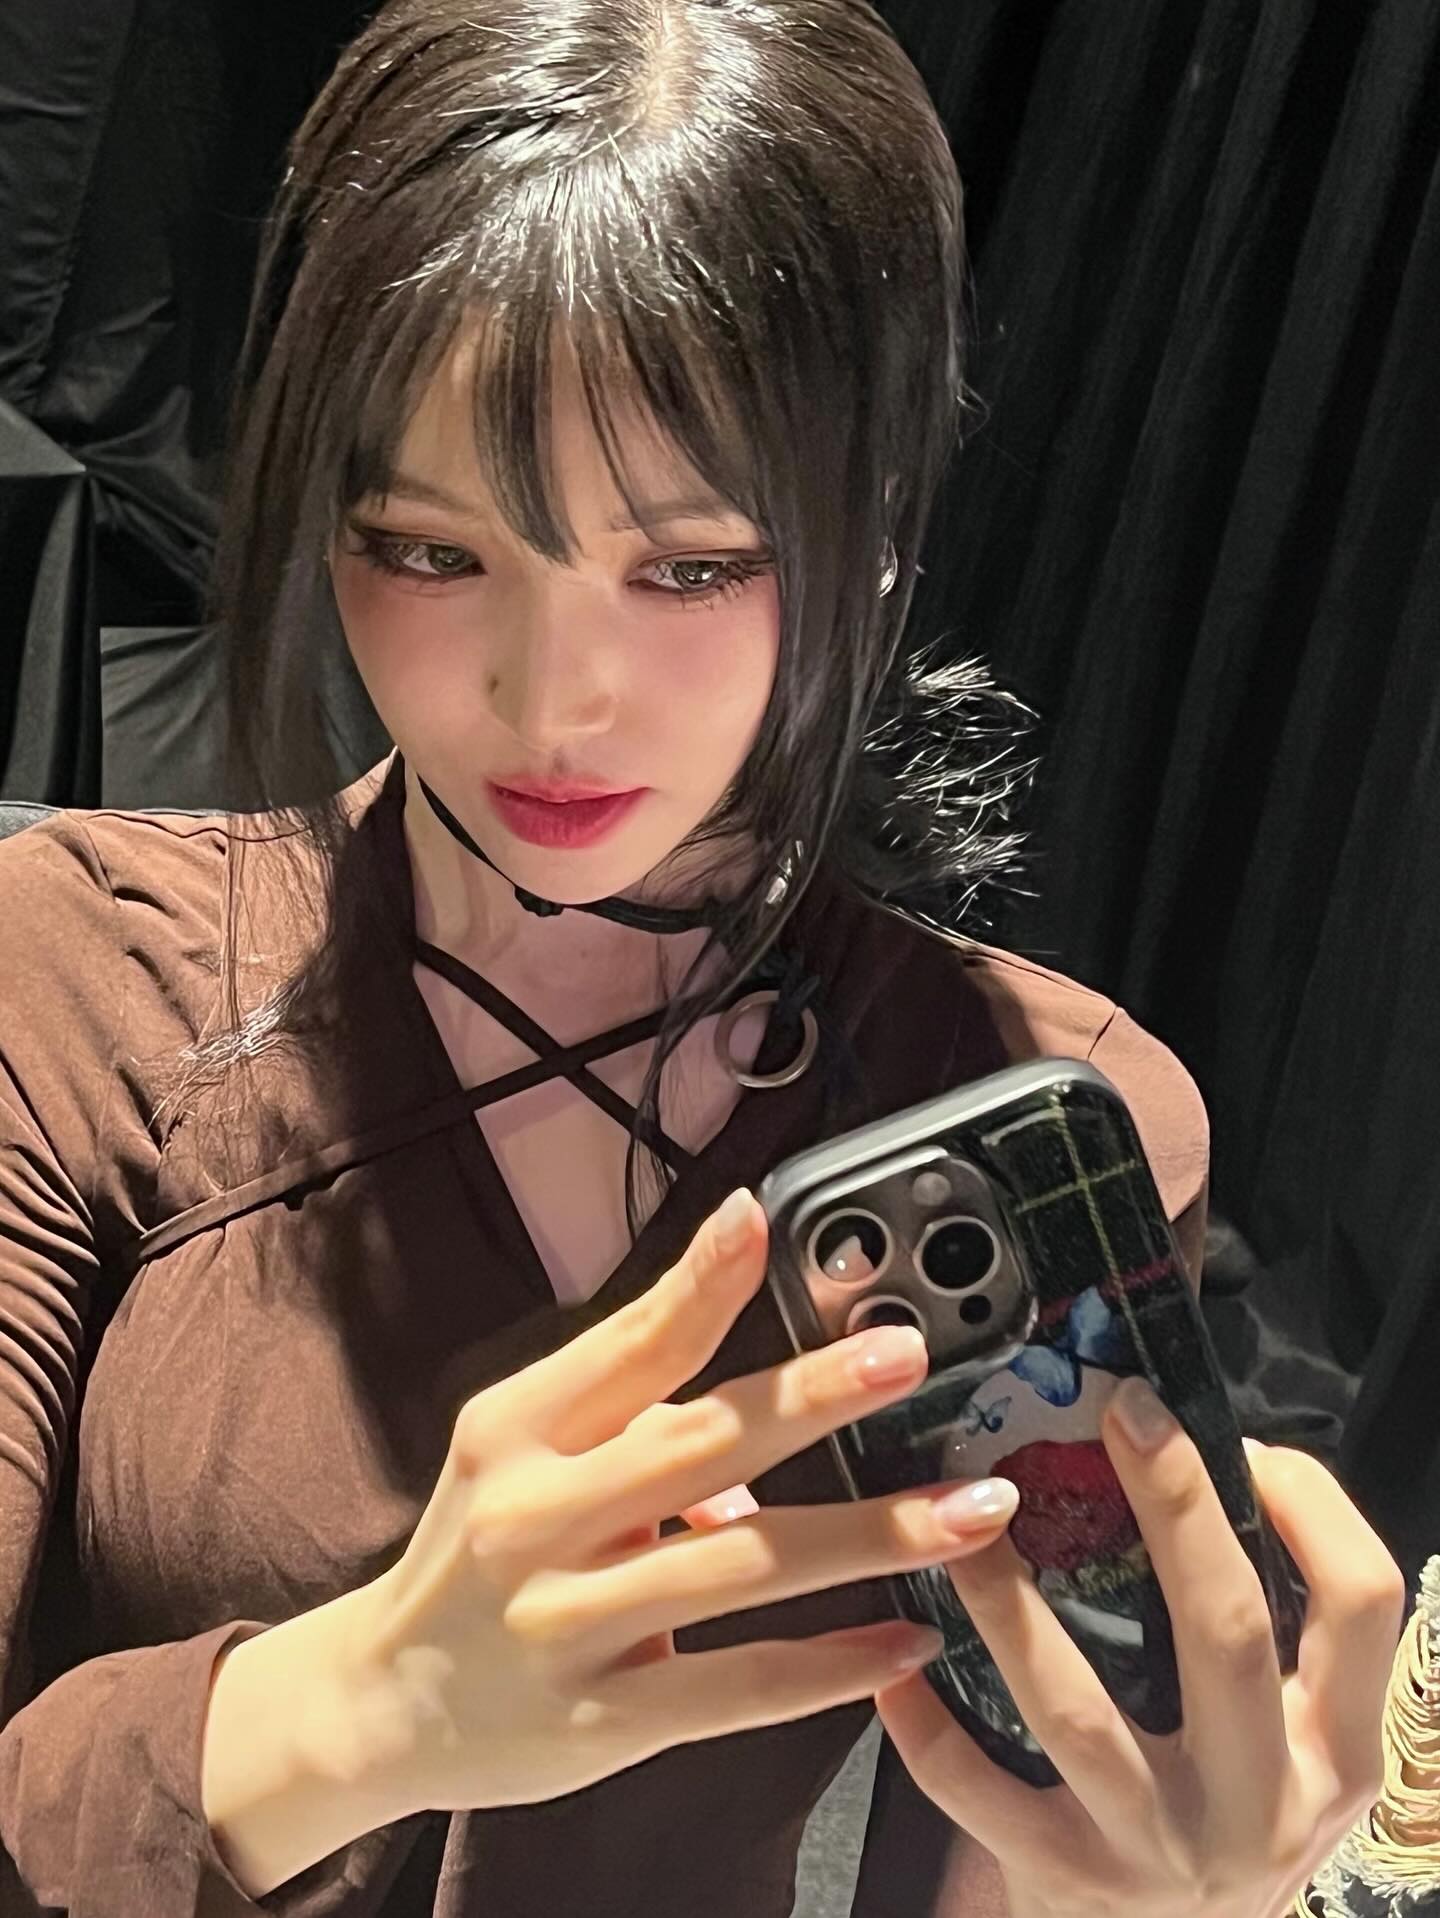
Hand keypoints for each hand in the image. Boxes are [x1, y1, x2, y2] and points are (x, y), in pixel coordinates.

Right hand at [324, 1188, 1018, 1814]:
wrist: (384, 1701)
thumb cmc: (478, 1547)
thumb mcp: (514, 1453)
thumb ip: (627, 1417)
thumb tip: (767, 1415)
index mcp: (516, 1429)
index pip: (624, 1343)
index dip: (699, 1281)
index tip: (762, 1217)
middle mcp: (537, 1516)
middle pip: (699, 1444)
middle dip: (812, 1397)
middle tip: (906, 1357)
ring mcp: (571, 1622)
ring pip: (744, 1565)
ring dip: (872, 1535)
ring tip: (974, 1511)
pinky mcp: (608, 1718)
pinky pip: (741, 1685)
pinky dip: (835, 1665)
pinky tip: (914, 1638)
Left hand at [874, 1384, 1406, 1917]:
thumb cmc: (1225, 1815)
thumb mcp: (1282, 1739)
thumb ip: (1262, 1633)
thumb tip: (1187, 1464)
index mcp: (1331, 1745)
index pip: (1363, 1602)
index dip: (1312, 1507)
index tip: (1241, 1439)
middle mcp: (1259, 1798)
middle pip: (1229, 1632)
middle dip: (1177, 1510)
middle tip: (1124, 1414)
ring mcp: (1159, 1846)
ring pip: (1079, 1710)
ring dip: (1012, 1606)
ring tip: (963, 1522)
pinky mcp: (1067, 1881)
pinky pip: (982, 1793)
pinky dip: (928, 1726)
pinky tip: (891, 1663)